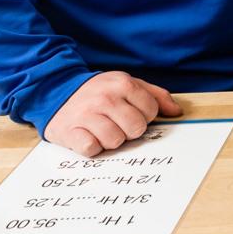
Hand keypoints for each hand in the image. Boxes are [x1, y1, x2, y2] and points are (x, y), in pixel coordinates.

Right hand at [44, 71, 181, 155]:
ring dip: (110, 140)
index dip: (144, 116)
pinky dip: (92, 147)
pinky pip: (92, 149)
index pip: (151, 111)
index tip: (131, 113)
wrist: (55, 90)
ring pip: (115, 141)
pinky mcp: (70, 131)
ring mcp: (86, 115)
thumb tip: (176, 112)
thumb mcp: (127, 84)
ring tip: (101, 129)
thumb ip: (155, 95)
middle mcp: (105, 98)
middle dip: (129, 130)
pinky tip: (88, 136)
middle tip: (117, 123)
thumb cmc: (98, 92)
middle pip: (136, 129)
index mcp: (123, 84)